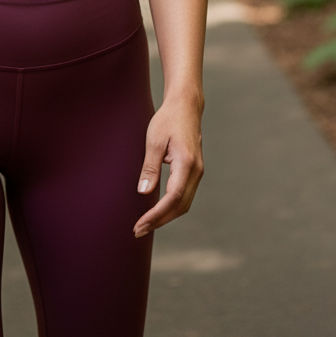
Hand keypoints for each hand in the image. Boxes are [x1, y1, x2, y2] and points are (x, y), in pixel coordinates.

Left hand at [133, 96, 203, 237]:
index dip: (156, 215)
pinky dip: (171, 207)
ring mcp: (197, 172)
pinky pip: (184, 195)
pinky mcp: (194, 171)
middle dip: (159, 221)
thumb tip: (144, 193)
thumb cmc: (168, 120)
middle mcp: (196, 171)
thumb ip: (150, 168)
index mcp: (186, 164)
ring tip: (146, 224)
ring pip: (184, 203)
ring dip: (166, 216)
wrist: (186, 106)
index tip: (140, 224)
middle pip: (179, 206)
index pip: (172, 198)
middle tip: (138, 230)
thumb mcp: (154, 141)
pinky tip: (158, 210)